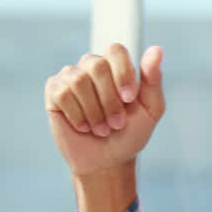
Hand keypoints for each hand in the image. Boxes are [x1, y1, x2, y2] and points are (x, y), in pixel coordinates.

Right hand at [44, 43, 164, 176]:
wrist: (107, 162)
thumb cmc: (130, 134)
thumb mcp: (150, 109)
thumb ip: (153, 79)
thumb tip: (157, 50)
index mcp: (115, 65)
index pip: (115, 50)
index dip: (122, 74)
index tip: (129, 99)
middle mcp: (91, 66)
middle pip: (97, 65)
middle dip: (109, 100)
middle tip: (116, 123)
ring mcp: (70, 77)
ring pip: (79, 81)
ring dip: (94, 111)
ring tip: (101, 128)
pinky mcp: (54, 92)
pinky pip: (63, 94)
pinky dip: (77, 116)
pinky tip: (83, 127)